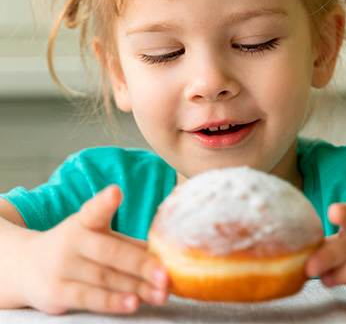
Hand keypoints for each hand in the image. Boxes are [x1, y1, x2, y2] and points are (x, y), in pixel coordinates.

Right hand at [17, 185, 167, 313]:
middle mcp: (71, 241)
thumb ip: (129, 244)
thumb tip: (168, 254)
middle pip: (112, 253)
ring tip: (160, 293)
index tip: (115, 192)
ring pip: (105, 278)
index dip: (104, 202)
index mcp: (85, 221)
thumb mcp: (99, 237)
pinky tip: (132, 303)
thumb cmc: (78, 249)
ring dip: (136, 287)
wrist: (26, 267)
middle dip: (143, 265)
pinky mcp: (56, 291)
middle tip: (167, 275)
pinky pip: (89, 297)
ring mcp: (62, 267)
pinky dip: (112, 302)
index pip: (93, 210)